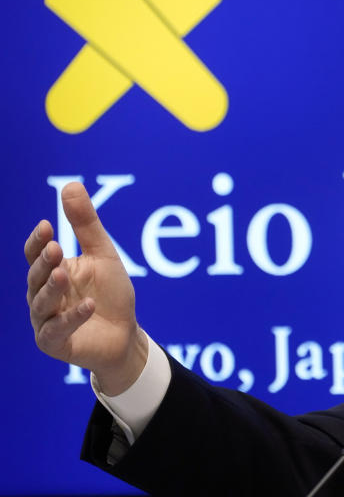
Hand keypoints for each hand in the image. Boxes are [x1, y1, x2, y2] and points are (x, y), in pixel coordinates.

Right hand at [24, 182, 145, 394]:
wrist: (124, 333)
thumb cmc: (109, 293)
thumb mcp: (102, 254)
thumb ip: (85, 225)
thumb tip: (70, 185)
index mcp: (51, 271)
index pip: (35, 254)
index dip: (37, 241)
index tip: (47, 225)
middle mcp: (42, 295)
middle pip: (36, 277)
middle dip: (44, 263)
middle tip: (55, 249)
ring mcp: (45, 320)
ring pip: (41, 303)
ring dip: (52, 289)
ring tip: (63, 274)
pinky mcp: (55, 343)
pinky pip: (57, 330)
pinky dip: (71, 317)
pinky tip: (87, 304)